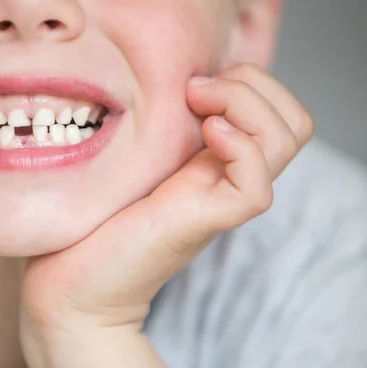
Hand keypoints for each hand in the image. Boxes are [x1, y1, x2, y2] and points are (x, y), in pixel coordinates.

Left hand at [19, 63, 313, 367]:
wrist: (73, 287)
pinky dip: (240, 148)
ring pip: (286, 141)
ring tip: (197, 103)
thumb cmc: (91, 221)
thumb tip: (168, 82)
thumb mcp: (127, 159)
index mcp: (213, 161)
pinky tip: (203, 135)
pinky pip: (256, 186)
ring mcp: (220, 201)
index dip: (252, 81)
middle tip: (196, 88)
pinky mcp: (205, 223)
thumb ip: (155, 129)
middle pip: (293, 123)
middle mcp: (226, 178)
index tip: (192, 80)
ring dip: (247, 104)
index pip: (278, 112)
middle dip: (255, 84)